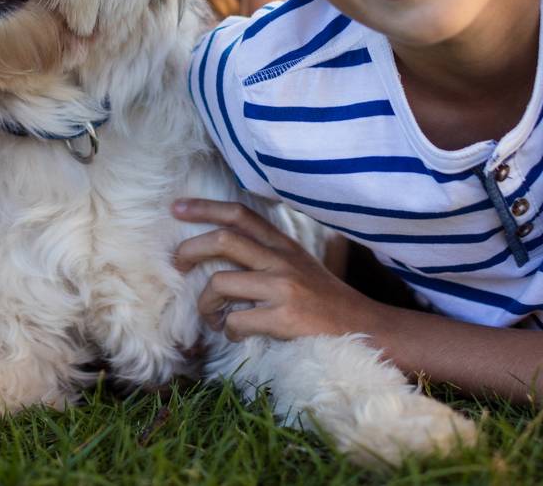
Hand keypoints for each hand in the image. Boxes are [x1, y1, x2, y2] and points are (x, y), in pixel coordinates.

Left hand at [172, 198, 377, 341]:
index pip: (240, 214)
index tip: (177, 207)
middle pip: (223, 239)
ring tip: (212, 316)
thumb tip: (222, 250)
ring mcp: (283, 287)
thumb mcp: (299, 265)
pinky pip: (236, 321)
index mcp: (283, 245)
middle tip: (177, 264)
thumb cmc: (325, 302)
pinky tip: (237, 335)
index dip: (205, 207)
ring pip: (221, 282)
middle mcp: (282, 260)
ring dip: (206, 304)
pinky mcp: (284, 318)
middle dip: (189, 249)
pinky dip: (229, 330)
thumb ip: (269, 254)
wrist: (365, 330)